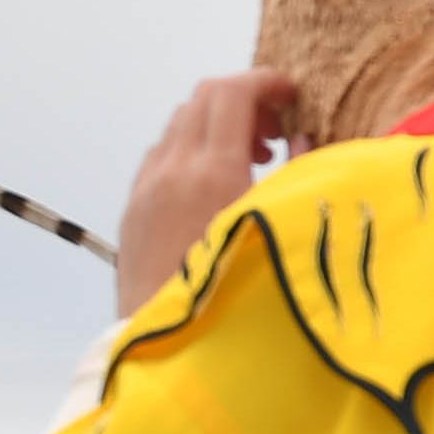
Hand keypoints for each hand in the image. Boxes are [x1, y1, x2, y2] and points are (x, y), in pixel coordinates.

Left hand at [114, 72, 302, 315]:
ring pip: (179, 126)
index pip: (231, 93)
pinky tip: (214, 184)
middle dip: (245, 100)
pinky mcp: (131, 211)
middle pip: (203, 100)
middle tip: (277, 131)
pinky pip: (160, 157)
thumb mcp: (281, 228)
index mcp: (210, 171)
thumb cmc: (240, 297)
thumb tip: (301, 136)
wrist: (172, 351)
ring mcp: (144, 190)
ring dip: (217, 125)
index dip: (267, 82)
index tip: (294, 96)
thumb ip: (299, 173)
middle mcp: (170, 171)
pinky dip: (191, 150)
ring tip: (252, 159)